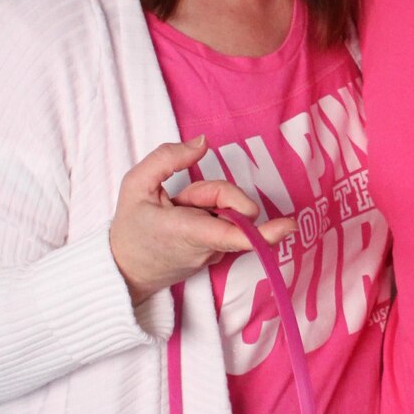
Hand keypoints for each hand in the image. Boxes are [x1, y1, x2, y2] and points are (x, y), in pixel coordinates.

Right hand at [109, 136, 293, 304]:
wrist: (124, 270)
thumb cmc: (130, 226)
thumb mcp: (135, 183)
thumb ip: (168, 157)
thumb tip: (203, 142)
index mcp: (186, 231)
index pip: (232, 233)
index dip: (264, 232)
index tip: (290, 226)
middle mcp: (206, 248)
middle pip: (234, 208)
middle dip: (216, 193)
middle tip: (181, 200)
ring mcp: (214, 255)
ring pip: (230, 216)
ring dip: (209, 205)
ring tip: (178, 212)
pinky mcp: (217, 257)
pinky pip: (226, 227)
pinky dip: (211, 217)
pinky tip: (187, 222)